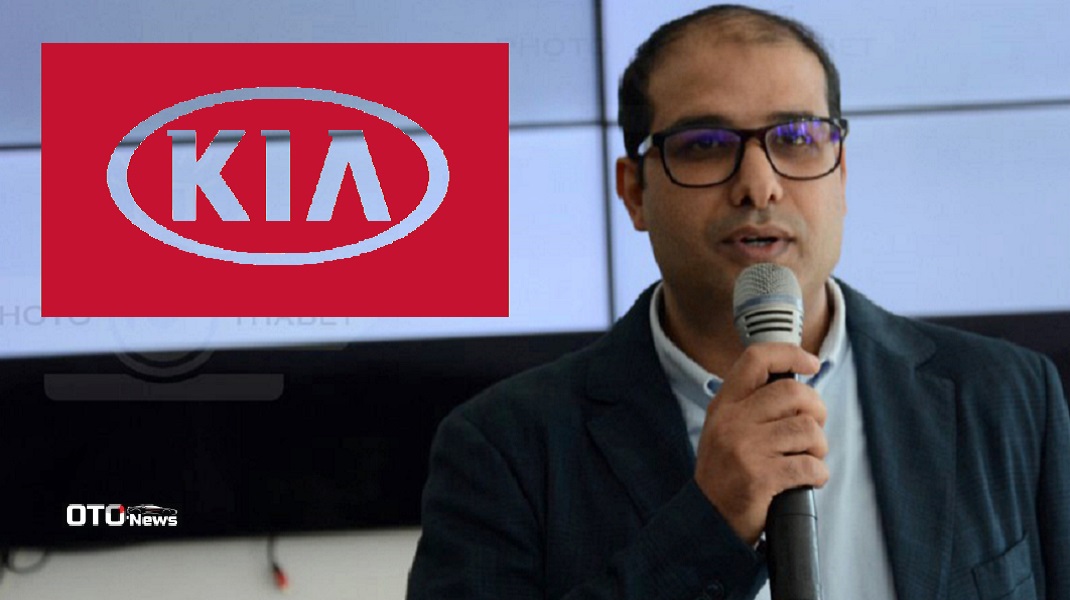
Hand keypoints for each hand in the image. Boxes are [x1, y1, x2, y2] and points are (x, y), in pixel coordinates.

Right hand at [694, 343, 828, 545]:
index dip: (789, 353)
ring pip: (806, 429)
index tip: (810, 363)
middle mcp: (732, 422)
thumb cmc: (725, 474)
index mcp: (724, 405)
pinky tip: (809, 479)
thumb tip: (799, 389)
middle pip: (792, 392)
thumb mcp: (724, 430)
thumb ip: (751, 406)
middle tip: (813, 428)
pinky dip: (818, 474)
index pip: (756, 359)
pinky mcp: (759, 477)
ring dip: (818, 447)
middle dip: (816, 409)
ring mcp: (745, 448)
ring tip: (809, 457)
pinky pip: (808, 465)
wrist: (707, 520)